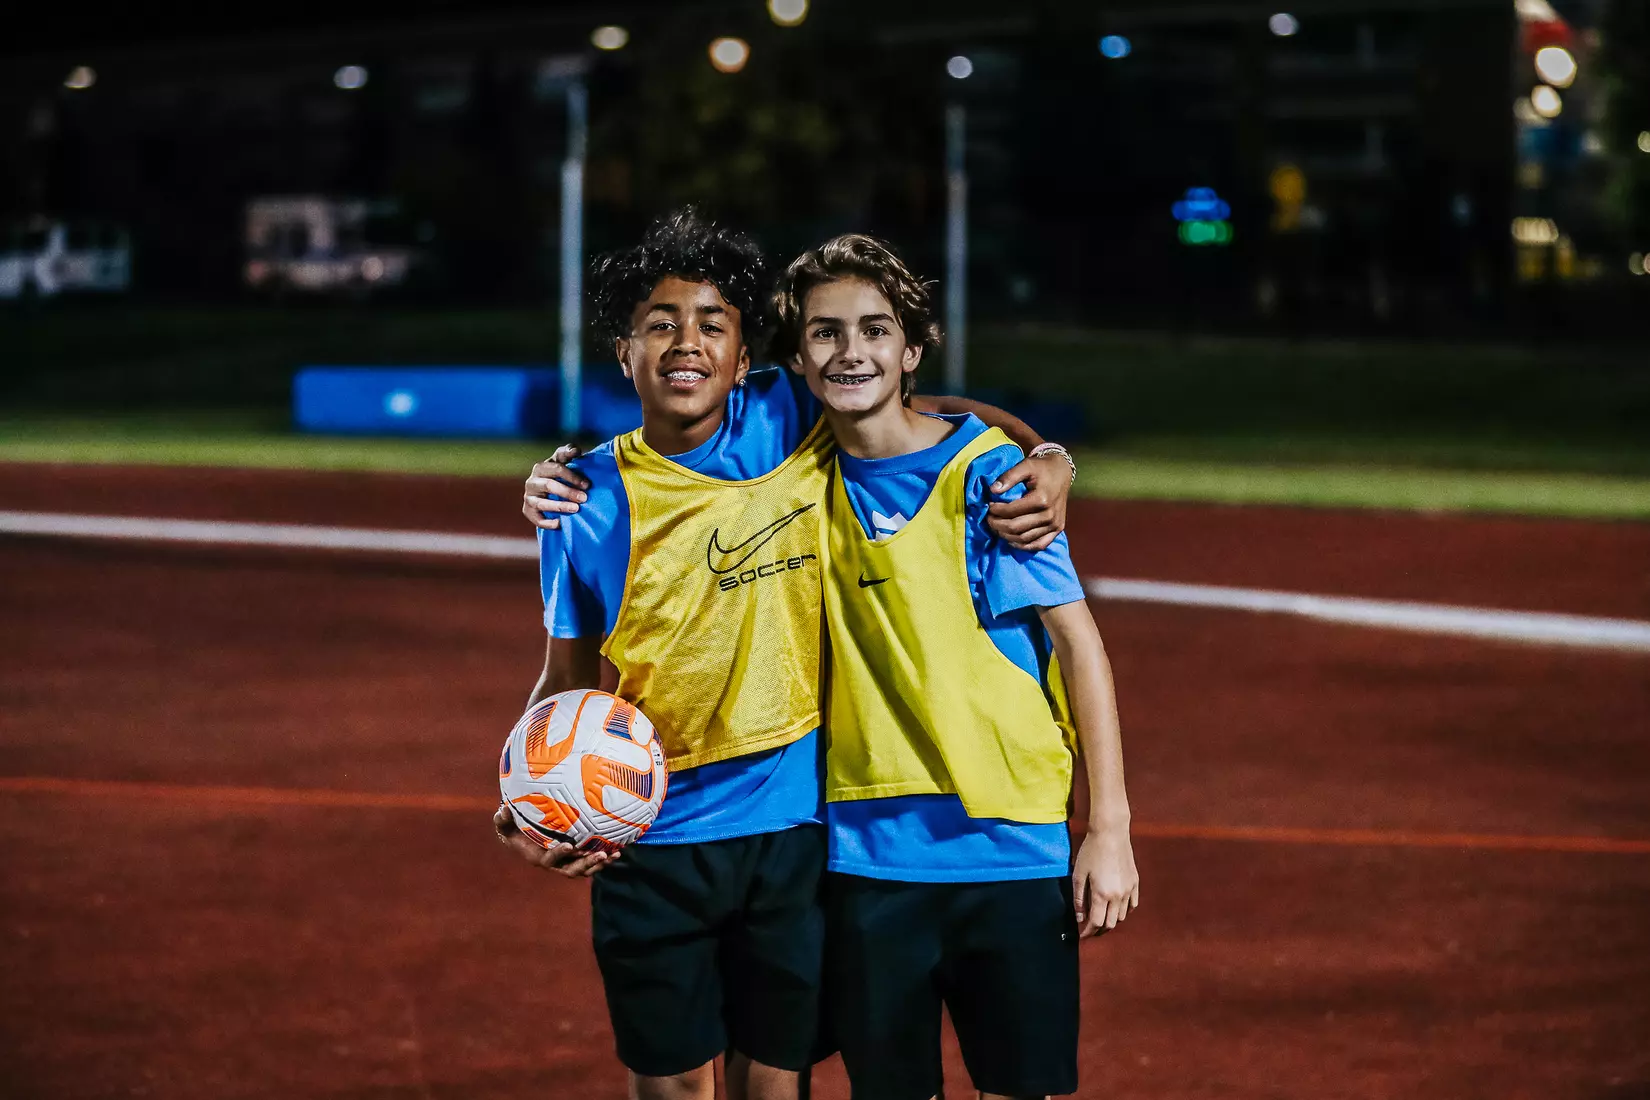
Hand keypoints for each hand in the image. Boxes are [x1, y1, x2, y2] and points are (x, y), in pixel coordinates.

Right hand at [493, 804, 616, 877]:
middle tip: (600, 855)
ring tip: (614, 855)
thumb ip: (502, 819)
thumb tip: (503, 810)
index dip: (558, 854)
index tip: (569, 845)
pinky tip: (618, 850)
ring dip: (599, 864)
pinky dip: (604, 858)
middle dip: (586, 864)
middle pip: (570, 870)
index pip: (548, 859)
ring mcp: (565, 862)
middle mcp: (553, 863)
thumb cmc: (513, 829)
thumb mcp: (504, 825)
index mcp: (537, 857)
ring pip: (584, 869)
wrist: (522, 837)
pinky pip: (590, 862)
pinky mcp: (575, 858)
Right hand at [522, 444, 590, 530]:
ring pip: (542, 503)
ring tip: (576, 509)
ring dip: (560, 506)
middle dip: (568, 492)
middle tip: (584, 498)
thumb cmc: (559, 474)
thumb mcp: (563, 461)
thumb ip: (568, 453)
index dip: (573, 476)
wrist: (547, 491)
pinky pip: (537, 519)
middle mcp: (531, 482)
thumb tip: (576, 450)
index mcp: (540, 467)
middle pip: (549, 486)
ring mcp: (528, 497)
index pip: (556, 469)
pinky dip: (548, 523)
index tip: (588, 485)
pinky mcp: (527, 511)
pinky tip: (561, 523)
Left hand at [984, 453, 1070, 551]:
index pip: (1011, 512)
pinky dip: (1022, 546)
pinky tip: (1011, 539)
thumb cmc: (1042, 468)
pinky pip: (1038, 545)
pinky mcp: (1057, 529)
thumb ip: (1008, 476)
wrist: (1061, 472)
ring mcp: (1055, 524)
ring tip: (996, 527)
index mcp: (1041, 499)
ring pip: (1024, 539)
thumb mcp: (1025, 465)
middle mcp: (1049, 515)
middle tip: (988, 518)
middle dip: (997, 525)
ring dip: (1006, 536)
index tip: (988, 506)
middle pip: (1016, 528)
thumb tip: (992, 490)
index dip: (996, 511)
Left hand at [1072, 824, 1137, 936]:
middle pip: (1110, 924)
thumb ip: (1079, 899)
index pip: (1096, 923)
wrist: (1111, 833)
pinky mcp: (1135, 883)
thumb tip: (1080, 918)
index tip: (1082, 935)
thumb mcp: (1078, 874)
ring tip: (1101, 917)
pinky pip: (1132, 905)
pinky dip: (1123, 911)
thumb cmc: (1091, 851)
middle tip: (1090, 928)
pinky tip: (1115, 907)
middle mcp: (1118, 896)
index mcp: (1102, 894)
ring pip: (1122, 917)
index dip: (1088, 932)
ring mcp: (1129, 890)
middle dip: (1099, 930)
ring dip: (1111, 920)